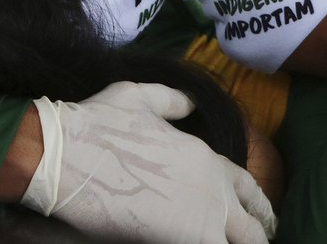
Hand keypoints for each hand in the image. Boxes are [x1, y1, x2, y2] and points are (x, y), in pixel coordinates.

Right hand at [21, 81, 276, 242]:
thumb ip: (171, 101)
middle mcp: (213, 186)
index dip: (256, 207)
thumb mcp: (138, 97)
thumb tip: (190, 103)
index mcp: (204, 155)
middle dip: (256, 238)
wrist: (66, 152)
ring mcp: (204, 216)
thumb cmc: (96, 123)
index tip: (259, 219)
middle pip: (253, 227)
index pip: (247, 187)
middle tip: (254, 243)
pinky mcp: (188, 238)